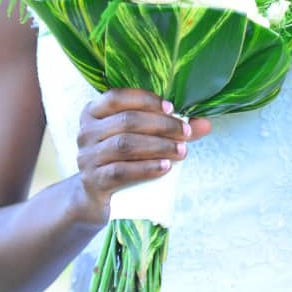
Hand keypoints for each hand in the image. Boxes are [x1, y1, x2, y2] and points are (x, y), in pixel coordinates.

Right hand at [75, 89, 211, 223]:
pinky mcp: (93, 181)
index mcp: (93, 112)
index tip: (172, 108)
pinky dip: (146, 168)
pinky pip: (121, 171)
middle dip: (161, 125)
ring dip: (158, 146)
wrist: (96, 195)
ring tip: (181, 150)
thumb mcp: (139, 138)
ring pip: (125, 145)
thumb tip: (206, 125)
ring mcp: (87, 157)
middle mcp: (85, 132)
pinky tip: (165, 167)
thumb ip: (169, 128)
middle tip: (185, 132)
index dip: (146, 100)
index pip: (117, 97)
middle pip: (126, 121)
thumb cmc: (121, 158)